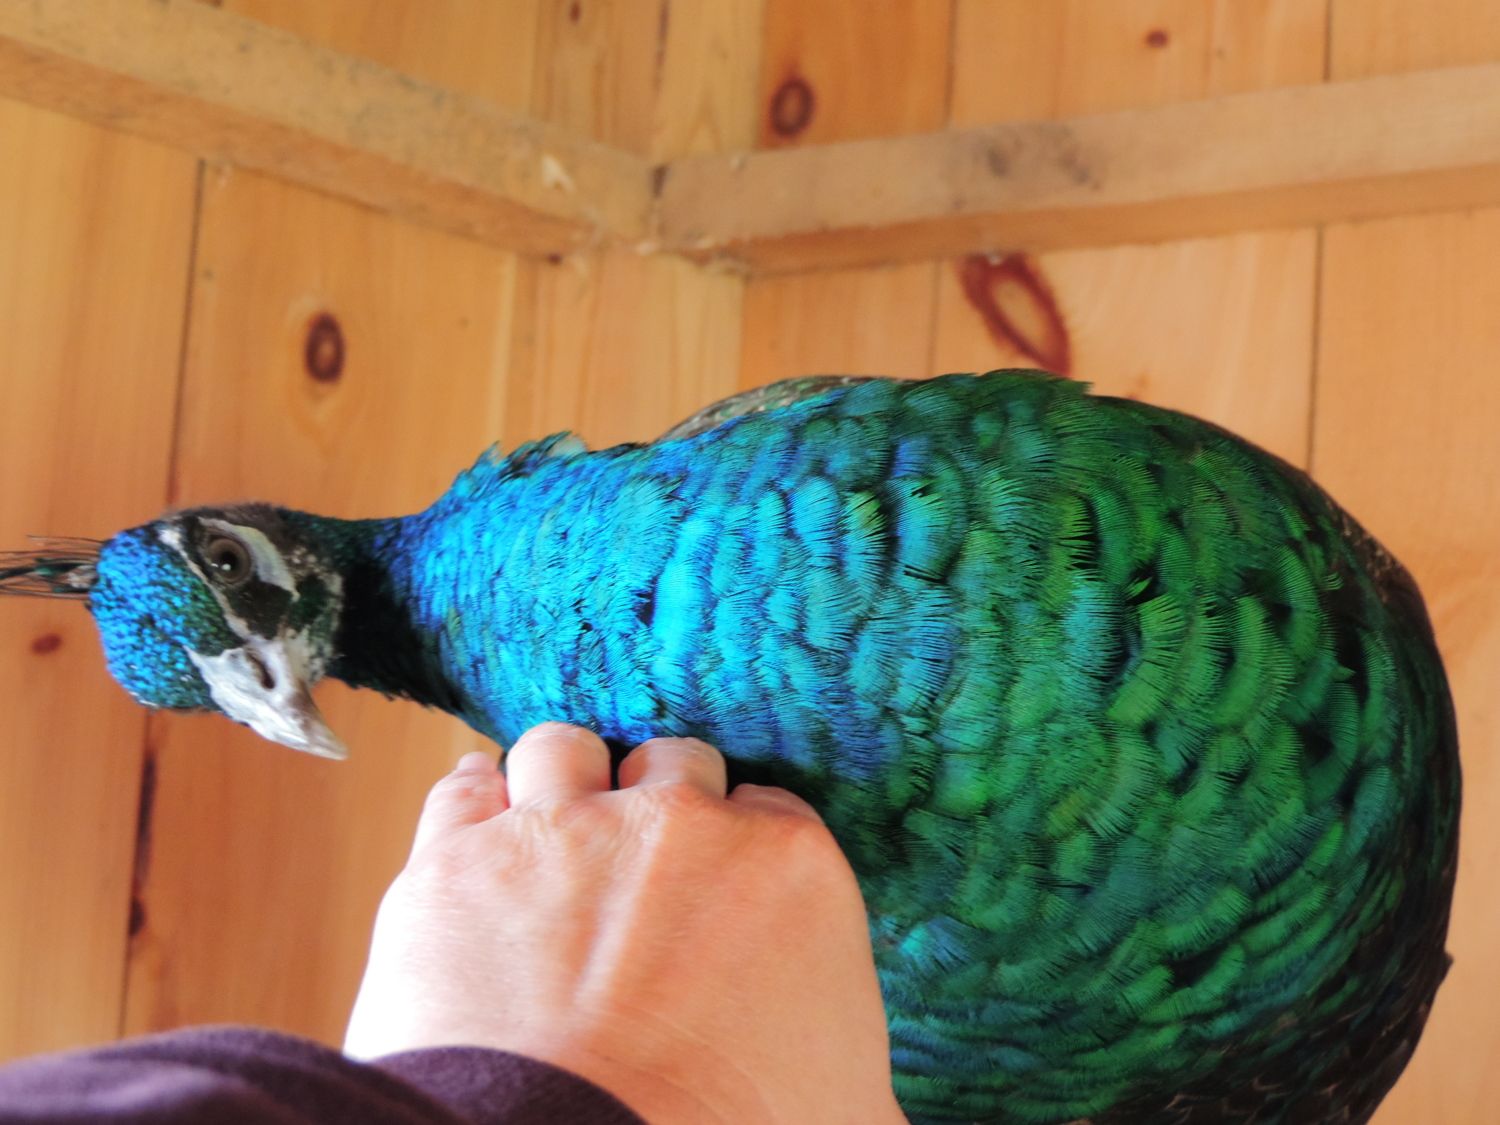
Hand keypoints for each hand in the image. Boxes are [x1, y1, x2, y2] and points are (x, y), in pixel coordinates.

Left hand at [345, 723, 903, 1123]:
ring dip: (563, 780)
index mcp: (787, 866)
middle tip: (640, 866)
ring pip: (564, 750)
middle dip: (658, 805)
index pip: (770, 810)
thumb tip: (857, 1085)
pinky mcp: (458, 861)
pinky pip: (462, 787)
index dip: (742, 844)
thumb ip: (853, 1052)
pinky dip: (471, 799)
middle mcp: (676, 824)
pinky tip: (477, 822)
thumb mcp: (850, 1103)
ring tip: (552, 829)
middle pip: (672, 764)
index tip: (721, 886)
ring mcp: (561, 831)